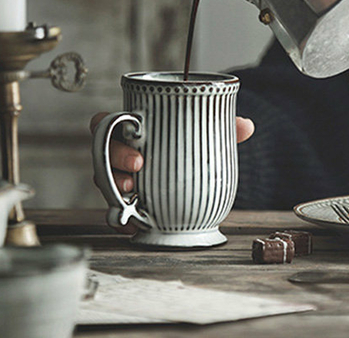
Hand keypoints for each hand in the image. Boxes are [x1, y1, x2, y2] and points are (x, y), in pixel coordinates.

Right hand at [90, 112, 254, 232]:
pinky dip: (123, 219)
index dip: (107, 126)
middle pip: (101, 153)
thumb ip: (223, 128)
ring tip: (133, 196)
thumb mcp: (204, 135)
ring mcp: (121, 179)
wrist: (192, 173)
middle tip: (138, 166)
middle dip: (115, 160)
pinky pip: (116, 211)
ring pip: (104, 183)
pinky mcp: (128, 202)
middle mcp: (120, 154)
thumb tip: (247, 125)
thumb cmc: (189, 146)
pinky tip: (135, 226)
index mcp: (131, 131)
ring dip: (114, 190)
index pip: (105, 122)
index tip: (135, 132)